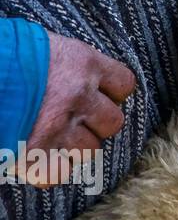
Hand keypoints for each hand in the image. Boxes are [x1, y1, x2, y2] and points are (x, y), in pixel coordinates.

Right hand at [23, 33, 134, 187]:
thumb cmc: (4, 54)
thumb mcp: (39, 45)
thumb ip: (64, 62)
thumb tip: (72, 72)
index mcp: (83, 64)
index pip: (124, 84)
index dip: (111, 93)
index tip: (99, 96)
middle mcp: (79, 96)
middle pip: (113, 122)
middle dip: (95, 125)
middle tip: (72, 122)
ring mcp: (58, 127)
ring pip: (90, 150)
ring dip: (73, 148)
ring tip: (50, 139)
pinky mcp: (34, 153)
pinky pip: (58, 174)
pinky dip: (49, 171)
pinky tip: (36, 159)